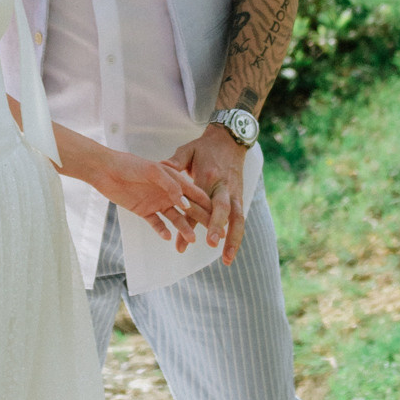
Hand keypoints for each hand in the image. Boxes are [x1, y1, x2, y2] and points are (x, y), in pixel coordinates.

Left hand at [96, 150, 214, 251]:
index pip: (195, 193)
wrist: (105, 170)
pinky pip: (157, 224)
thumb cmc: (130, 164)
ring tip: (192, 239)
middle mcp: (168, 192)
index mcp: (174, 179)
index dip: (208, 203)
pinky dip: (162, 230)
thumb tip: (185, 202)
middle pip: (189, 208)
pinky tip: (168, 237)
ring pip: (175, 218)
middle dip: (202, 219)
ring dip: (184, 228)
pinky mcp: (144, 211)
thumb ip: (170, 184)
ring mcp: (157, 202)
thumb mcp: (152, 170)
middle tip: (214, 233)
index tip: (221, 215)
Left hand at [168, 126, 247, 264]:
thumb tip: (159, 168)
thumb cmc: (204, 147)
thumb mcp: (187, 150)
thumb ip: (174, 163)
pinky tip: (230, 252)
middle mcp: (224, 187)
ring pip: (238, 219)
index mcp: (208, 176)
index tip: (182, 240)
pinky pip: (240, 219)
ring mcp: (235, 193)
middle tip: (212, 245)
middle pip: (223, 210)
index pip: (198, 202)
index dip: (190, 221)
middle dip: (218, 228)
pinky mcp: (239, 197)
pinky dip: (236, 235)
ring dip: (233, 240)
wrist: (229, 139)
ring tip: (226, 260)